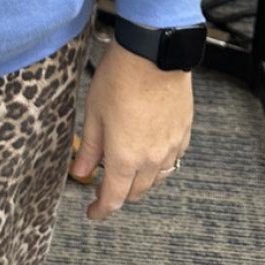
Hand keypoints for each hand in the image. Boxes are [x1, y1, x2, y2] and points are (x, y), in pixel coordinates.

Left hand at [72, 36, 192, 220]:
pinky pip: (172, 159)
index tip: (93, 212)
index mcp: (125, 157)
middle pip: (136, 193)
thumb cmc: (121, 77)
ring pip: (156, 179)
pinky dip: (159, 163)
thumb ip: (90, 148)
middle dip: (119, 193)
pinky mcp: (183, 132)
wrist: (154, 52)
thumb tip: (80, 172)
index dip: (101, 210)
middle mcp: (151, 158)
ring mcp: (170, 146)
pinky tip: (149, 150)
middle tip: (106, 184)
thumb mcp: (94, 113)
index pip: (114, 199)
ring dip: (140, 180)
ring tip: (127, 165)